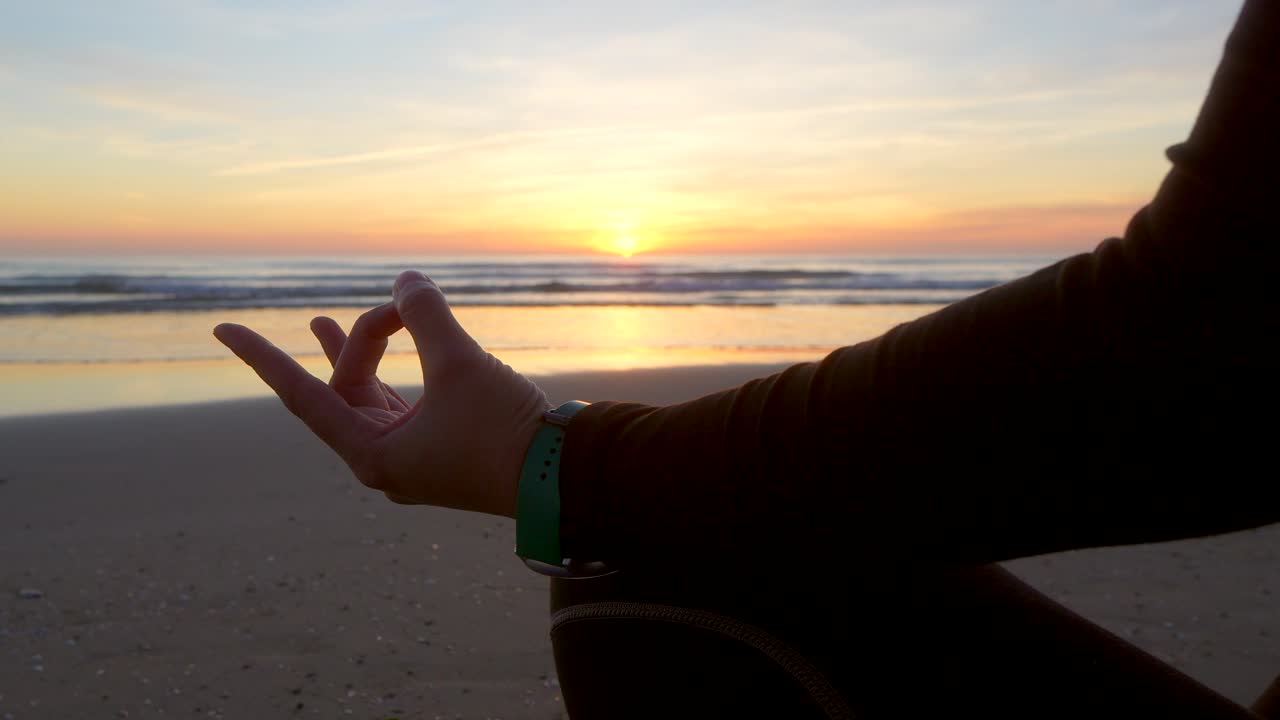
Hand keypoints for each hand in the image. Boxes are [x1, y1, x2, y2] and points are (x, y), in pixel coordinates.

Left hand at [213, 270, 551, 518]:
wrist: (562, 478)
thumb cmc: (504, 430)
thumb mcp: (460, 363)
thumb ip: (426, 315)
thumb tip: (406, 280)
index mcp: (373, 455)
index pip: (301, 396)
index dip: (262, 357)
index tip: (221, 328)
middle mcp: (384, 462)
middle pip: (347, 389)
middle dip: (362, 340)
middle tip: (400, 307)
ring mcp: (412, 459)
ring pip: (370, 397)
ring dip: (360, 355)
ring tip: (320, 323)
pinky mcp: (440, 451)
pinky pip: (399, 404)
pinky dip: (394, 372)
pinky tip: (395, 350)